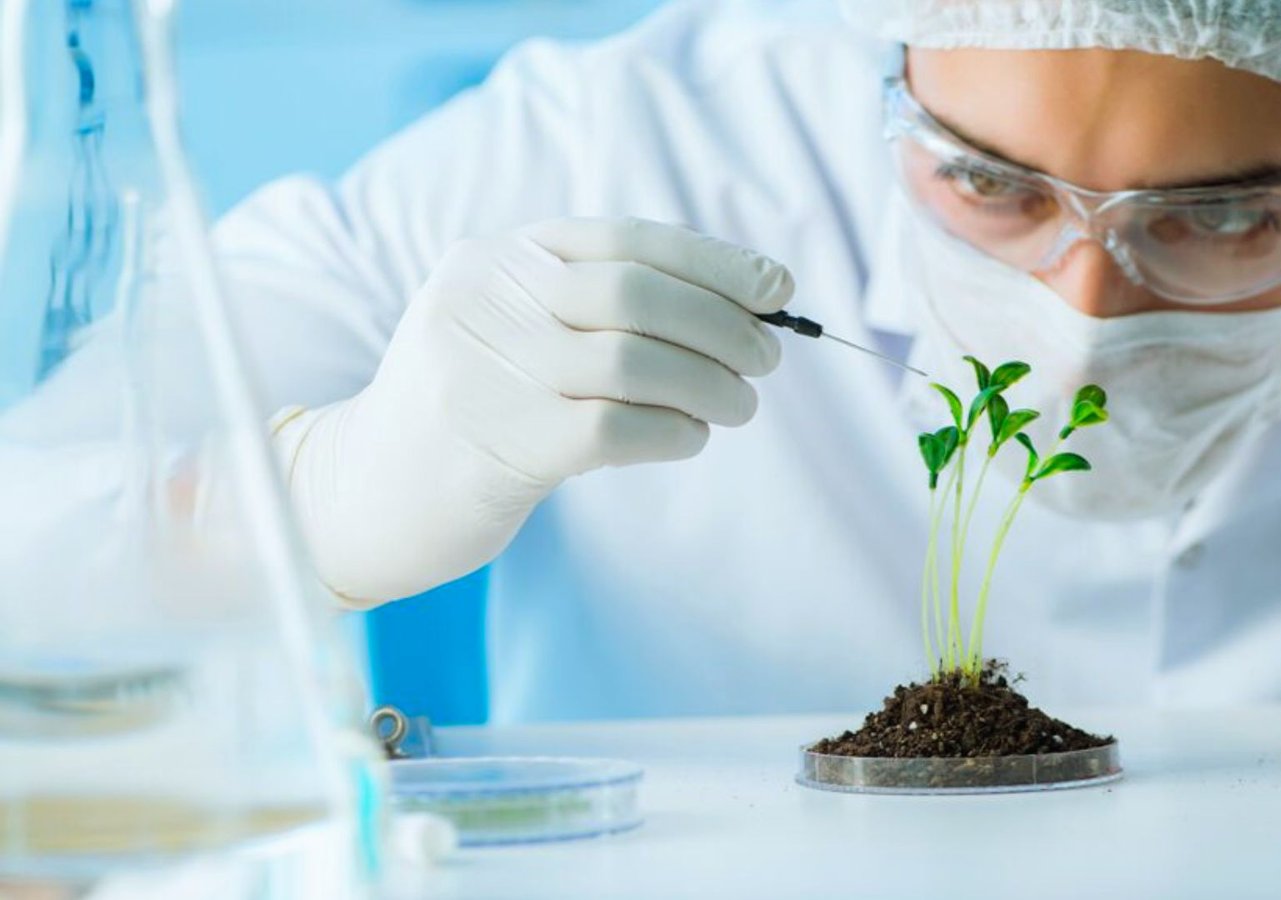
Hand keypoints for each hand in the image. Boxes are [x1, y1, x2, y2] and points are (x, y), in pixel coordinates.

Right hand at [272, 218, 791, 604]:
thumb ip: (598, 306)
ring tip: (738, 406)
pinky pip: (618, 427)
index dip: (714, 262)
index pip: (628, 240)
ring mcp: (487, 369)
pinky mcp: (499, 442)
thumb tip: (740, 304)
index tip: (776, 288)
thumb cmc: (471, 407)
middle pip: (637, 294)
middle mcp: (486, 299)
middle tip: (766, 358)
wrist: (364, 493)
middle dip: (723, 324)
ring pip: (636, 362)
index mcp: (498, 258)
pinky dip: (674, 430)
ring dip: (711, 384)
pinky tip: (689, 437)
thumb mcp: (514, 329)